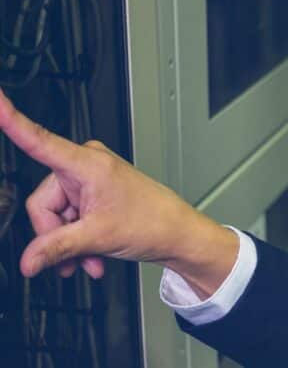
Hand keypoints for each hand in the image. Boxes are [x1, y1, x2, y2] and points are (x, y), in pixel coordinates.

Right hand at [0, 90, 238, 297]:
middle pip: (43, 203)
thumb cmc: (152, 222)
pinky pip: (67, 219)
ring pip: (54, 217)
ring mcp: (88, 180)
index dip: (11, 120)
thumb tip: (27, 261)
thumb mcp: (97, 238)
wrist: (177, 234)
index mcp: (87, 163)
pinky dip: (76, 241)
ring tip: (88, 259)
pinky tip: (90, 257)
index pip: (39, 140)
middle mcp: (85, 164)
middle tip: (75, 256)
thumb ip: (55, 248)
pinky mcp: (92, 194)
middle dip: (55, 235)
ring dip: (68, 243)